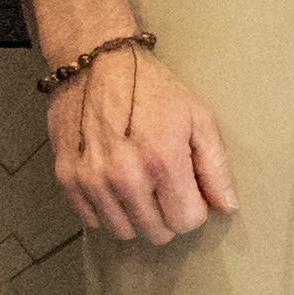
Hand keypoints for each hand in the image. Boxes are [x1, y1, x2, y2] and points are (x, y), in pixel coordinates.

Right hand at [46, 44, 236, 243]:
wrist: (96, 62)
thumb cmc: (153, 88)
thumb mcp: (198, 117)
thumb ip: (216, 166)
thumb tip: (226, 208)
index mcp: (163, 161)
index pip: (187, 221)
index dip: (194, 207)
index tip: (188, 188)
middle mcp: (125, 177)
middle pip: (157, 232)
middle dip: (167, 213)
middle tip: (163, 185)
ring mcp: (92, 180)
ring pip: (124, 232)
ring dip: (136, 215)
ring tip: (138, 184)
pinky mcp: (67, 178)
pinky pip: (94, 221)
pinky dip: (107, 209)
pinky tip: (113, 182)